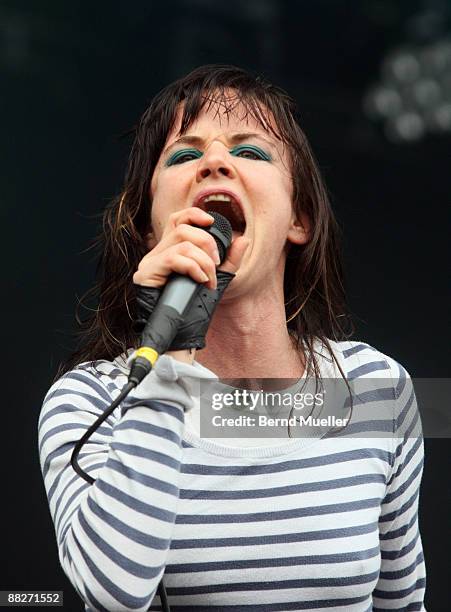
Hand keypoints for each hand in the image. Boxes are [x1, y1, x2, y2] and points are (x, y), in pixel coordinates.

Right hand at [132, 207, 248, 350]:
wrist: (180, 334)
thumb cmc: (194, 308)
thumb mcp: (216, 280)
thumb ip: (229, 261)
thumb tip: (243, 240)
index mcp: (170, 250)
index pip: (177, 219)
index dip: (194, 215)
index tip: (212, 223)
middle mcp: (156, 253)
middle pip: (182, 228)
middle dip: (207, 244)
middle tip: (216, 265)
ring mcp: (149, 263)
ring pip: (181, 243)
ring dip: (203, 260)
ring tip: (208, 279)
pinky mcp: (145, 274)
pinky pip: (173, 258)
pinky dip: (193, 267)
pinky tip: (200, 280)